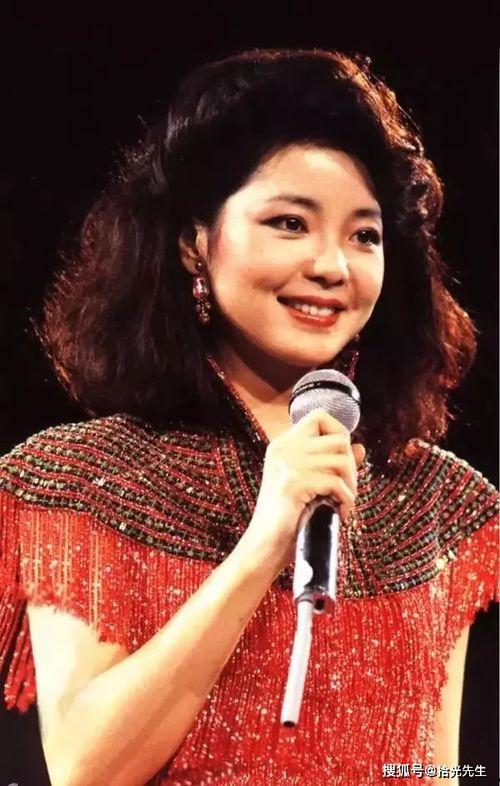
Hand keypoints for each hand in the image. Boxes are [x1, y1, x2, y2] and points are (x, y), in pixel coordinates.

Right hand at [245, 409, 365, 568]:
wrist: (262, 548)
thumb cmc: (287, 520)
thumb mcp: (311, 486)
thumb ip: (333, 464)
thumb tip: (361, 448)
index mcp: (283, 445)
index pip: (320, 416)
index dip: (340, 434)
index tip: (341, 463)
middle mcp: (283, 448)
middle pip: (339, 438)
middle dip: (351, 466)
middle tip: (345, 490)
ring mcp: (287, 464)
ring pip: (342, 460)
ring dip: (351, 485)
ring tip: (342, 503)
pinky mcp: (293, 483)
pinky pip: (337, 483)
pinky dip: (346, 501)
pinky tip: (339, 514)